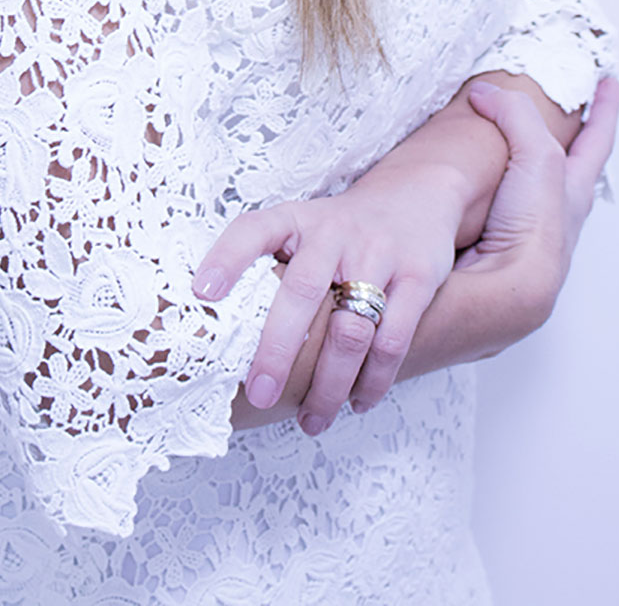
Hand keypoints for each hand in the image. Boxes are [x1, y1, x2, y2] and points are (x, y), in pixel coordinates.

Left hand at [194, 150, 473, 434]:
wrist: (414, 198)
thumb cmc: (340, 231)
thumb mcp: (302, 229)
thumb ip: (268, 265)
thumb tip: (214, 329)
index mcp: (296, 220)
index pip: (253, 230)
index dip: (226, 259)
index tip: (201, 293)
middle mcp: (333, 232)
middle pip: (301, 292)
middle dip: (278, 350)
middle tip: (260, 395)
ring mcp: (378, 253)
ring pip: (350, 330)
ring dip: (329, 384)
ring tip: (311, 421)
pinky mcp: (417, 277)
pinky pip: (393, 339)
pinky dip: (374, 380)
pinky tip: (358, 403)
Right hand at [456, 75, 618, 296]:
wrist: (494, 299)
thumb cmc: (529, 241)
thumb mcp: (538, 159)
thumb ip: (518, 117)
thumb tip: (487, 94)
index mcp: (570, 196)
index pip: (596, 143)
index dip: (605, 110)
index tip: (610, 81)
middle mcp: (551, 221)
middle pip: (566, 172)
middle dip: (566, 142)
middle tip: (561, 113)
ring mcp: (519, 240)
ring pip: (525, 194)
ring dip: (515, 168)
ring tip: (497, 142)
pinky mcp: (485, 252)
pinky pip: (485, 209)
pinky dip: (477, 190)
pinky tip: (460, 189)